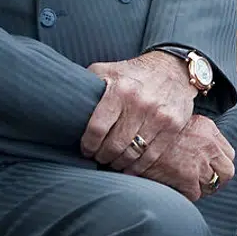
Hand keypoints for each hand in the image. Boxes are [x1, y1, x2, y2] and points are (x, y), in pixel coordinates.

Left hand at [82, 51, 196, 169]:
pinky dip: (138, 167)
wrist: (173, 68)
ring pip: (133, 154)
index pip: (97, 128)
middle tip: (99, 157)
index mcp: (120, 90)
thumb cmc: (132, 73)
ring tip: (113, 161)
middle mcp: (140, 103)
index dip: (88, 145)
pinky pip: (152, 156)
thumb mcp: (107, 70)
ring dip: (119, 163)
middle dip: (102, 156)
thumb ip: (87, 85)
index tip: (86, 149)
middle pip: (114, 146)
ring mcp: (159, 116)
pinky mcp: (173, 125)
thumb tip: (63, 103)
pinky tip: (130, 167)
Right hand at [134, 114, 235, 201]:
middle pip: (227, 171)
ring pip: (212, 186)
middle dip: (217, 178)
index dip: (218, 162)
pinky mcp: (187, 179)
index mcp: (208, 129)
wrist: (135, 137)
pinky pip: (194, 194)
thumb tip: (199, 143)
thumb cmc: (152, 127)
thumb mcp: (179, 119)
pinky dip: (186, 194)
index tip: (209, 166)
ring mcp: (199, 164)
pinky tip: (175, 187)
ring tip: (186, 184)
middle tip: (204, 181)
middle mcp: (208, 146)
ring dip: (201, 187)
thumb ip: (195, 131)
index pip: (228, 153)